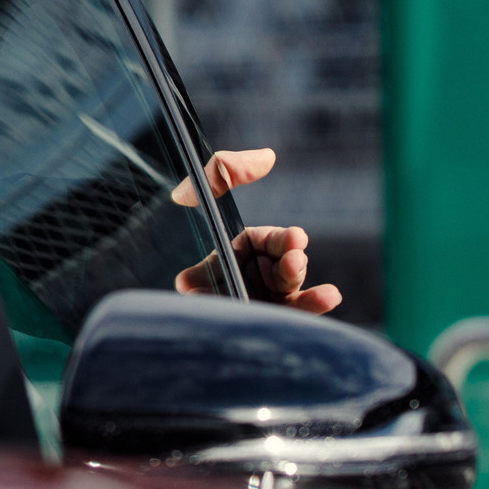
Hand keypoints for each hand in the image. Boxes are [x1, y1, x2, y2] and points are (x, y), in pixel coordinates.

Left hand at [168, 147, 342, 315]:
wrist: (161, 321)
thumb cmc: (185, 247)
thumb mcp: (199, 194)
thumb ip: (222, 172)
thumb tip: (267, 157)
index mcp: (244, 250)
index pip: (270, 241)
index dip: (284, 239)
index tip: (296, 237)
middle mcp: (255, 278)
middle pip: (283, 272)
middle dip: (292, 266)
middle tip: (294, 262)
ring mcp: (259, 307)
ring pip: (290, 299)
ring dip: (308, 296)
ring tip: (326, 295)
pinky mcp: (256, 330)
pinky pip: (284, 325)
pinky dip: (306, 316)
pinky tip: (325, 306)